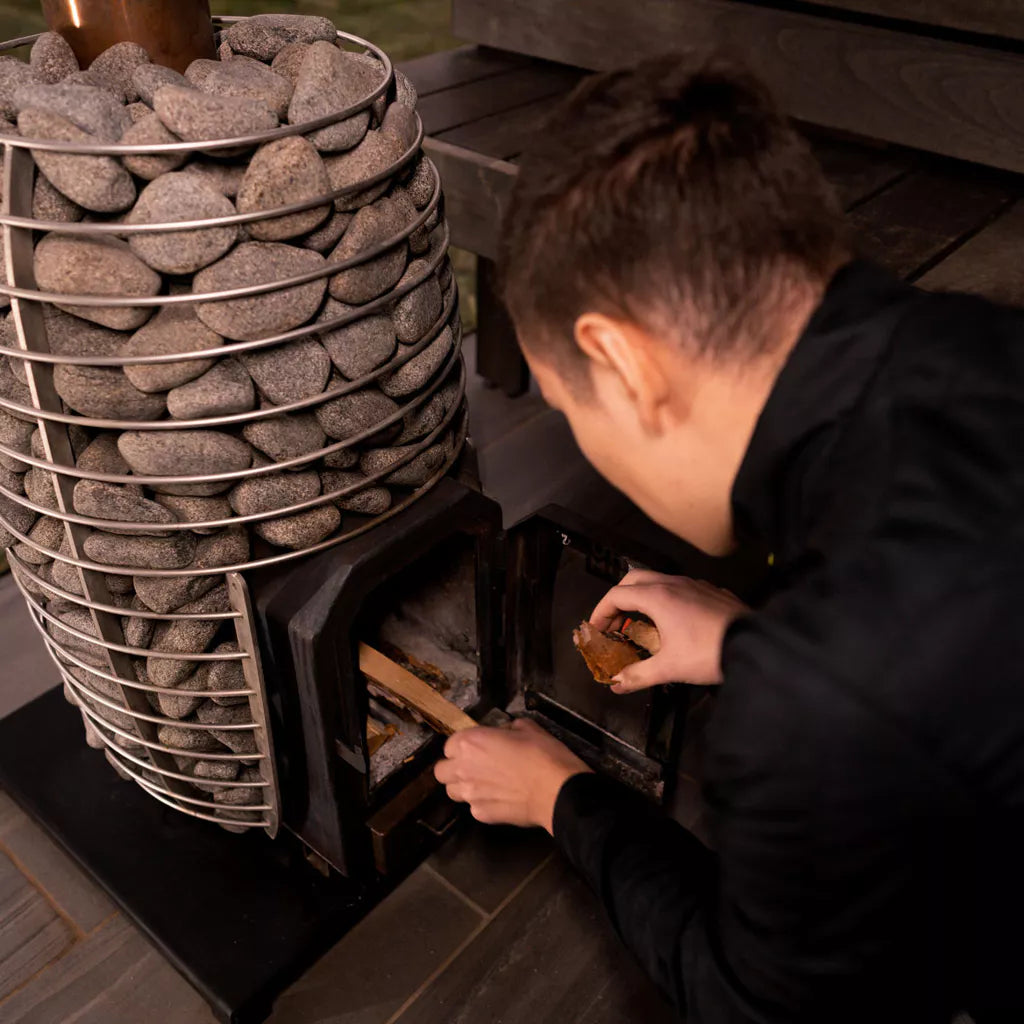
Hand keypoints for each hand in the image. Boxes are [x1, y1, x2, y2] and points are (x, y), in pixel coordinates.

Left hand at [434, 718, 590, 832]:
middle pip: (442, 771)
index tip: (477, 748)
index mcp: (470, 743)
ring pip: (452, 792)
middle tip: (474, 767)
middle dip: (454, 768)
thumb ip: (508, 729)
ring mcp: (470, 795)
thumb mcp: (528, 729)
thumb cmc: (544, 755)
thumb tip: (506, 732)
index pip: (450, 745)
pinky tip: (500, 799)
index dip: (464, 746)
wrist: (559, 791)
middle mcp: (463, 769)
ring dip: (463, 786)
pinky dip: (482, 803)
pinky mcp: (482, 814)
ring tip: (484, 784)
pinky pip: (473, 808)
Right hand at [590, 569, 747, 692]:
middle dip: (618, 598)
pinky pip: (680, 587)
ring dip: (642, 597)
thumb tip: (617, 684)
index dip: (600, 611)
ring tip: (641, 623)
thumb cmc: (709, 653)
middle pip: (633, 579)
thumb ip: (638, 675)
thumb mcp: (669, 668)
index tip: (596, 628)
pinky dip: (666, 598)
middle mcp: (674, 584)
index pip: (616, 595)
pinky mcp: (711, 591)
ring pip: (658, 580)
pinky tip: (674, 622)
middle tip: (614, 622)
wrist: (756, 645)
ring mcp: (695, 584)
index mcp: (657, 597)